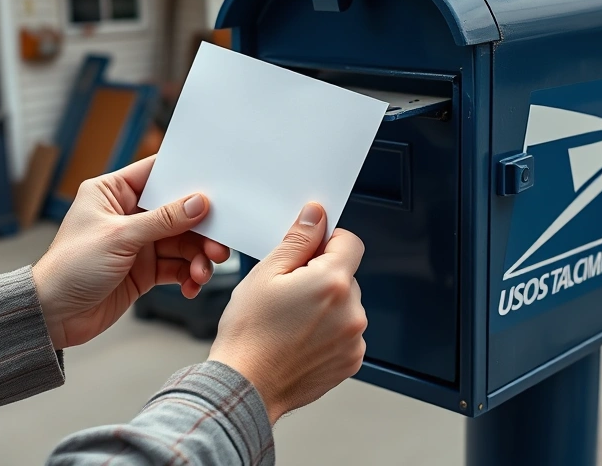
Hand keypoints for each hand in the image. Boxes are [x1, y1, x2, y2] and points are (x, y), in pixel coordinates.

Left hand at [33, 156, 229, 349]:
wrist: (53, 316)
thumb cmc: (70, 268)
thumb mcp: (119, 237)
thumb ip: (163, 220)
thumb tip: (198, 202)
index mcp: (112, 192)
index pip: (156, 174)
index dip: (186, 178)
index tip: (215, 187)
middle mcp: (128, 214)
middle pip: (178, 213)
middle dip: (201, 230)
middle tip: (218, 245)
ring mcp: (138, 243)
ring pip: (182, 242)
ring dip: (197, 258)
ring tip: (203, 273)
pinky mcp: (144, 270)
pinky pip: (177, 267)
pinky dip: (188, 275)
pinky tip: (191, 286)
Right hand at [208, 204, 366, 424]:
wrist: (246, 386)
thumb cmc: (249, 334)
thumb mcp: (265, 274)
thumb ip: (298, 240)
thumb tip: (316, 216)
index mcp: (332, 282)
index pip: (350, 242)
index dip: (328, 242)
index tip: (309, 253)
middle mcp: (351, 311)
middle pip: (345, 276)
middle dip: (322, 278)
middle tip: (289, 294)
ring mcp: (354, 338)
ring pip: (345, 305)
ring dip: (327, 307)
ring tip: (292, 322)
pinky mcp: (351, 360)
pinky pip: (346, 333)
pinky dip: (329, 333)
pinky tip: (301, 340)